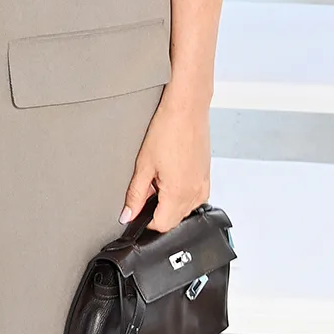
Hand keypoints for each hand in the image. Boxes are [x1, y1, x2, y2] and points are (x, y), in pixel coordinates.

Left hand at [120, 89, 209, 233]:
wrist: (187, 108)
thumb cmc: (167, 129)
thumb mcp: (143, 165)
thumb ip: (135, 194)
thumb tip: (127, 215)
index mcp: (179, 193)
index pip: (162, 225)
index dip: (145, 220)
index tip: (137, 208)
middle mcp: (196, 193)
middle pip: (173, 219)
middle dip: (157, 209)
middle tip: (147, 185)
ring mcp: (203, 185)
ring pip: (184, 208)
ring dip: (169, 200)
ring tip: (160, 175)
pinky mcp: (206, 176)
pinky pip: (193, 196)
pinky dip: (181, 191)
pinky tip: (171, 172)